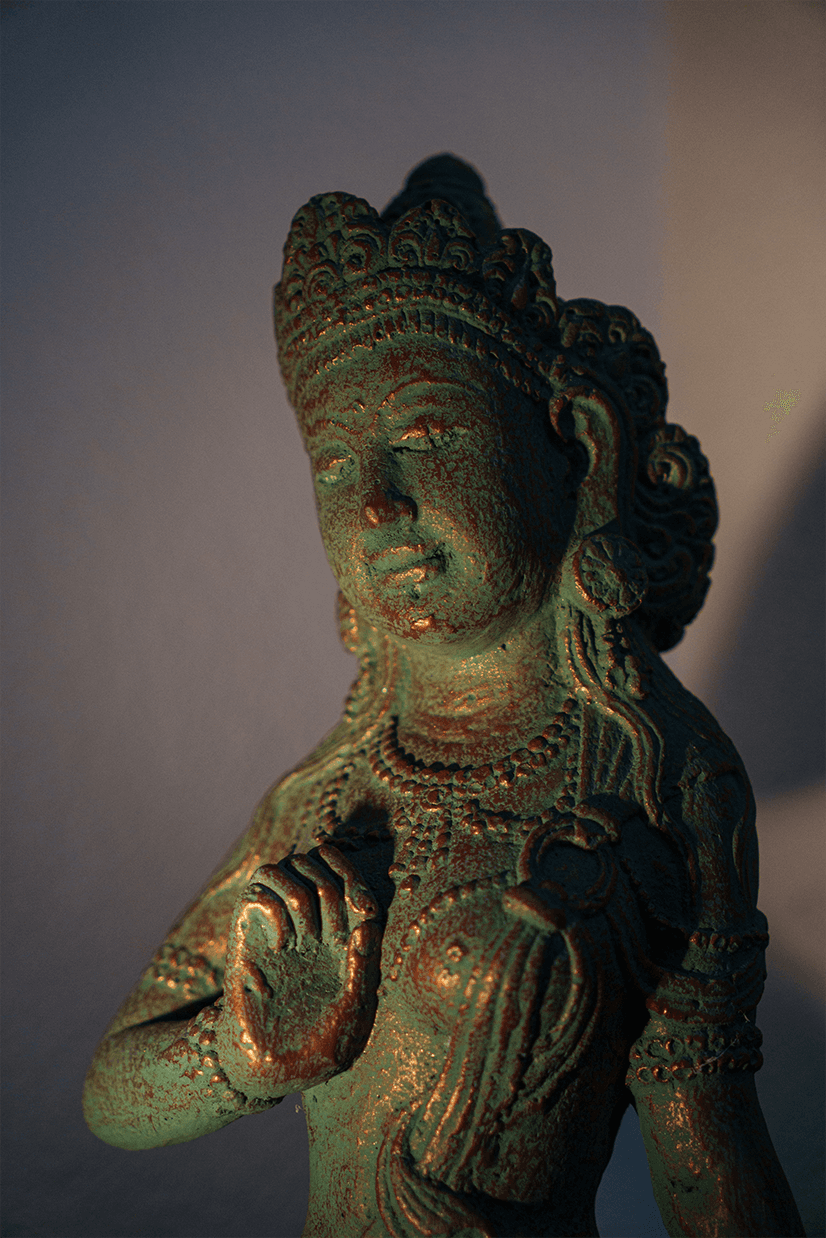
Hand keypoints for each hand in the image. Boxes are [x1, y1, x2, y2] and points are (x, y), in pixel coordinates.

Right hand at [216, 845, 382, 1098]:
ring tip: (304, 935)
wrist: (271, 1068)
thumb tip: (365, 925)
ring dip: (301, 892)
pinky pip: (258, 892)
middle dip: (330, 888)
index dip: (353, 872)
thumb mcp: (354, 1013)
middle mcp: (313, 923)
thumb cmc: (320, 1047)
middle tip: (328, 934)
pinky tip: (281, 944)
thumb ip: (362, 969)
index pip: (349, 878)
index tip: (360, 901)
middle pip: (318, 864)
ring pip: (286, 866)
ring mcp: (280, 925)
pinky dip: (272, 908)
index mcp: (344, 935)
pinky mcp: (249, 935)